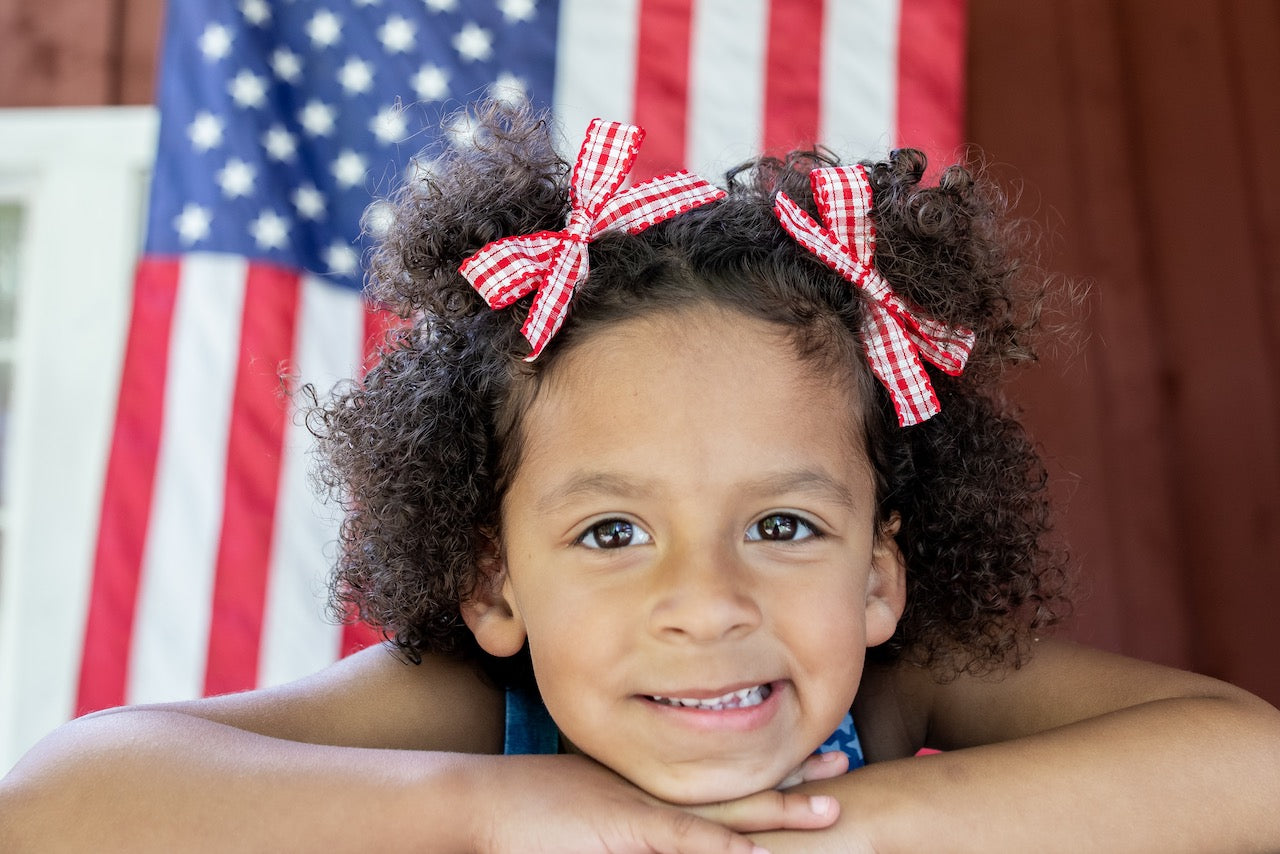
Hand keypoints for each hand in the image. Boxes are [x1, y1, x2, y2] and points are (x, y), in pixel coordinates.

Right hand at [465, 753, 839, 852]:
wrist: (485, 803)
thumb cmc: (531, 811)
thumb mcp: (592, 808)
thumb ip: (632, 820)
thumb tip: (655, 829)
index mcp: (654, 787)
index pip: (725, 780)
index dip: (773, 773)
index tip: (814, 763)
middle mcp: (659, 792)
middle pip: (738, 787)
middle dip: (793, 780)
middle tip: (842, 766)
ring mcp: (646, 810)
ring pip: (726, 812)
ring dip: (779, 811)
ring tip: (830, 807)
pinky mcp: (626, 830)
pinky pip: (682, 842)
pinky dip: (719, 848)